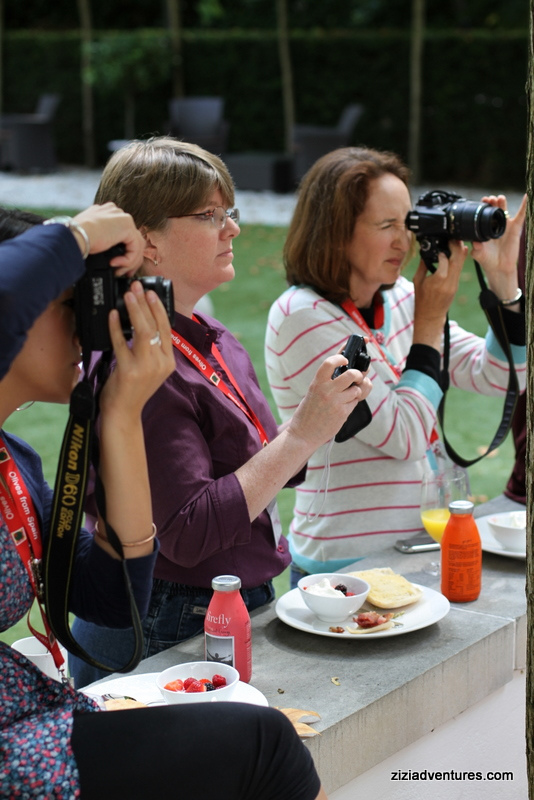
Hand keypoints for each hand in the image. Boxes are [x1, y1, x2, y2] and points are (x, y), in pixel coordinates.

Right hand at [72, 203, 144, 274]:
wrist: (75, 234)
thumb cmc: (76, 237)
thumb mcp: (90, 236)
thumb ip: (101, 240)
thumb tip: (108, 255)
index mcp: (108, 214)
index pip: (124, 234)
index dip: (124, 251)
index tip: (119, 265)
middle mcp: (117, 214)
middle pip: (133, 240)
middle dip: (131, 259)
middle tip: (125, 273)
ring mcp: (123, 219)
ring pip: (136, 245)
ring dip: (129, 262)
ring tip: (118, 272)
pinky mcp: (127, 227)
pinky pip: (135, 248)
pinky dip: (127, 260)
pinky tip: (115, 264)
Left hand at [99, 281, 174, 418]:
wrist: (123, 415)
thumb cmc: (132, 390)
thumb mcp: (149, 369)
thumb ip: (149, 349)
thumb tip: (140, 322)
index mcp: (168, 362)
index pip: (167, 329)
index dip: (159, 309)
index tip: (151, 293)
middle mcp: (160, 364)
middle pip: (156, 326)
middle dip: (146, 303)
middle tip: (138, 286)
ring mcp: (146, 368)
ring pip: (143, 332)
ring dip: (135, 310)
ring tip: (128, 294)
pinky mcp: (128, 372)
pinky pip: (121, 344)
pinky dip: (115, 328)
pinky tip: (111, 316)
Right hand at [287, 354, 372, 448]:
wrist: (303, 434)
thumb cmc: (308, 412)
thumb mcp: (314, 392)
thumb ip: (329, 382)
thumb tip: (352, 371)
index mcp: (317, 383)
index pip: (330, 362)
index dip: (341, 357)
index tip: (346, 359)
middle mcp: (326, 390)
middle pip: (352, 374)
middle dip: (358, 374)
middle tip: (357, 378)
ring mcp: (335, 402)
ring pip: (356, 389)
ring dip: (355, 392)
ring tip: (347, 397)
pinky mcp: (342, 413)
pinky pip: (355, 402)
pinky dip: (352, 403)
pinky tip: (343, 408)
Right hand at [412, 239, 467, 349]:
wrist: (430, 316)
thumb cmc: (421, 300)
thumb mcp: (417, 281)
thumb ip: (423, 265)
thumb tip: (427, 252)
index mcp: (438, 280)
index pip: (445, 260)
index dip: (443, 251)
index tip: (439, 247)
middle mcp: (448, 282)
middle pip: (457, 260)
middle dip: (457, 247)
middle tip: (454, 238)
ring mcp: (454, 284)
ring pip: (460, 264)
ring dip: (460, 252)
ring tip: (457, 242)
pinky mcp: (456, 286)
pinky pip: (459, 270)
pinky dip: (459, 260)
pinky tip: (459, 252)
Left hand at [471, 193, 525, 300]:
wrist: (498, 267)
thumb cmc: (487, 260)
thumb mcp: (478, 254)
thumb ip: (476, 248)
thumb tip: (475, 242)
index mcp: (484, 227)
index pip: (483, 213)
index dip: (483, 205)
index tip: (482, 201)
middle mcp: (494, 224)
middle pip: (493, 208)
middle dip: (492, 201)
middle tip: (489, 200)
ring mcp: (505, 225)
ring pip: (504, 209)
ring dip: (502, 202)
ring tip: (499, 198)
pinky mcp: (515, 228)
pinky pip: (521, 216)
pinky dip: (524, 206)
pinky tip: (526, 196)